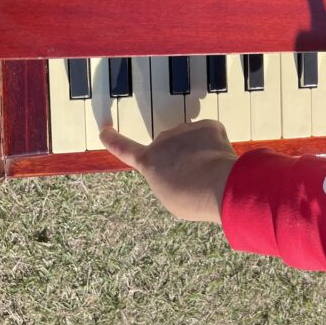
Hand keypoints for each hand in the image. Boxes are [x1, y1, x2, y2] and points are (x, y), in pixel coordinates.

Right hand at [100, 120, 237, 222]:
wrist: (220, 185)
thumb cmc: (191, 198)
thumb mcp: (168, 195)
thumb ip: (166, 176)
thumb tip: (179, 164)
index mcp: (149, 161)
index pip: (124, 149)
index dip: (113, 140)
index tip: (104, 130)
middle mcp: (163, 140)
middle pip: (169, 147)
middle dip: (178, 157)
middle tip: (193, 177)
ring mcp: (186, 129)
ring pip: (191, 140)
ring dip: (197, 152)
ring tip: (209, 172)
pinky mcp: (208, 125)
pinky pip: (210, 135)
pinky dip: (215, 146)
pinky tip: (220, 160)